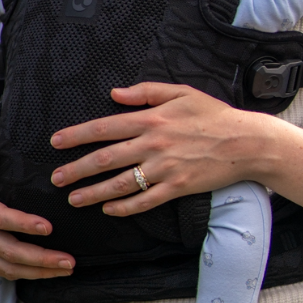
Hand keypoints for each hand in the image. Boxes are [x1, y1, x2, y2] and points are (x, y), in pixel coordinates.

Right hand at [0, 147, 75, 279]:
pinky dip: (25, 276)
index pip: (1, 219)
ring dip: (38, 272)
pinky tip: (47, 273)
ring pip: (8, 267)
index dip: (24, 224)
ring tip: (66, 269)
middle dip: (41, 258)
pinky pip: (2, 271)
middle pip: (9, 251)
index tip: (48, 227)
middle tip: (68, 260)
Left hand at [48, 83, 265, 216]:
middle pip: (106, 158)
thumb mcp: (181, 92)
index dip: (78, 135)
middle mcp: (154, 144)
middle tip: (56, 178)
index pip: (105, 127)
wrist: (245, 141)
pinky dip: (125, 207)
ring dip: (94, 192)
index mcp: (151, 118)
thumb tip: (114, 93)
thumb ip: (146, 92)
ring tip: (74, 199)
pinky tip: (110, 210)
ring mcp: (165, 168)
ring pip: (121, 183)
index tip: (57, 142)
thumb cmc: (213, 114)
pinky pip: (145, 201)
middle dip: (77, 169)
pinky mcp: (178, 187)